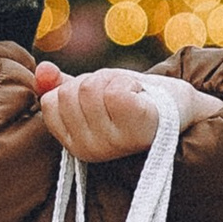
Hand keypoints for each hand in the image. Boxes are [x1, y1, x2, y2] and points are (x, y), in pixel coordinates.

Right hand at [33, 60, 222, 159]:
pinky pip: (114, 91)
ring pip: (91, 89)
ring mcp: (112, 144)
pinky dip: (129, 83)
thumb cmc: (137, 101)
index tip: (101, 97)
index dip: (75, 88)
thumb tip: (42, 71)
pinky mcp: (135, 130)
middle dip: (97, 80)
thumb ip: (63, 85)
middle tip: (123, 94)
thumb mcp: (94, 92)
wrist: (181, 111)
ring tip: (134, 96)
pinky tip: (142, 97)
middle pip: (71, 92)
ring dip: (115, 79)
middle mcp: (89, 151)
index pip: (50, 101)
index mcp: (75, 145)